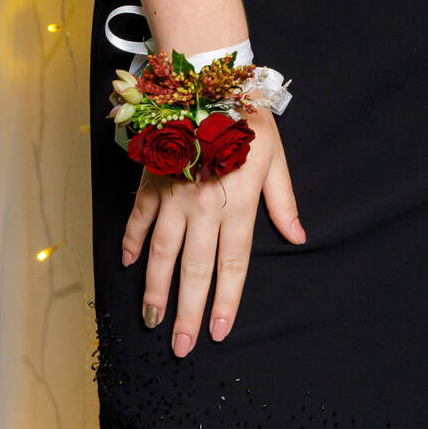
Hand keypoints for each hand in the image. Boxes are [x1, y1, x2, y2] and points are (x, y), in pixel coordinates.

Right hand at [121, 109, 304, 354]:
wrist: (208, 81)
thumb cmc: (248, 119)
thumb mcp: (276, 156)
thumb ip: (284, 201)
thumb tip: (298, 237)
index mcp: (238, 203)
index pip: (232, 265)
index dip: (226, 302)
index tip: (218, 332)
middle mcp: (204, 207)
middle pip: (196, 269)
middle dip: (189, 312)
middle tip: (182, 346)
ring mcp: (173, 196)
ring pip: (162, 253)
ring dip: (156, 289)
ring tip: (152, 319)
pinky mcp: (152, 181)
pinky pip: (138, 218)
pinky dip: (132, 241)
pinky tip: (129, 263)